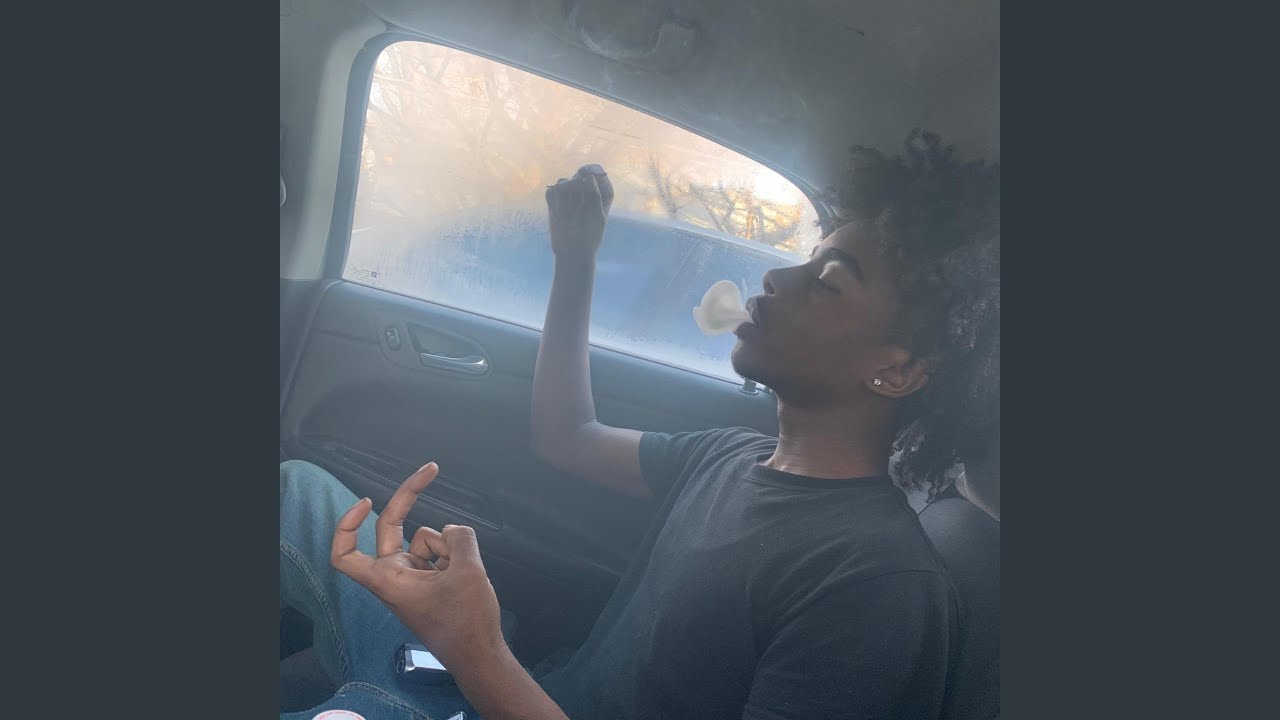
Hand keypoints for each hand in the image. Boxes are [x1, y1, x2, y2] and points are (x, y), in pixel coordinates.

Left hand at [330, 462, 504, 670]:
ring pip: (426, 539)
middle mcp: (395, 577)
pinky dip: (454, 556)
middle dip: (409, 498)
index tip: (367, 502)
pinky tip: (468, 576)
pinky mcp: (430, 582)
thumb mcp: (468, 571)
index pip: (345, 554)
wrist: (480, 654)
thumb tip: (452, 530)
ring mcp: (413, 579)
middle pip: (391, 528)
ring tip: (464, 572)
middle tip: (430, 469)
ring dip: (447, 545)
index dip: (348, 524)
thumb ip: (459, 538)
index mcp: (389, 580)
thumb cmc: (466, 623)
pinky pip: (439, 552)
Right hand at [545, 164, 613, 257]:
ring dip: (566, 196)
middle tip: (579, 206)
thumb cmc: (591, 235)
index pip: (597, 171)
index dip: (592, 170)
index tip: (586, 174)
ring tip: (570, 214)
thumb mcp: (598, 215)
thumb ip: (595, 194)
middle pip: (579, 175)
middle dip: (578, 186)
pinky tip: (561, 214)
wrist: (574, 252)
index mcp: (601, 192)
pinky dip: (555, 200)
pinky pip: (552, 190)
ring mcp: (569, 195)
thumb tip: (586, 176)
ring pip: (563, 181)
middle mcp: (585, 191)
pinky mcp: (555, 201)